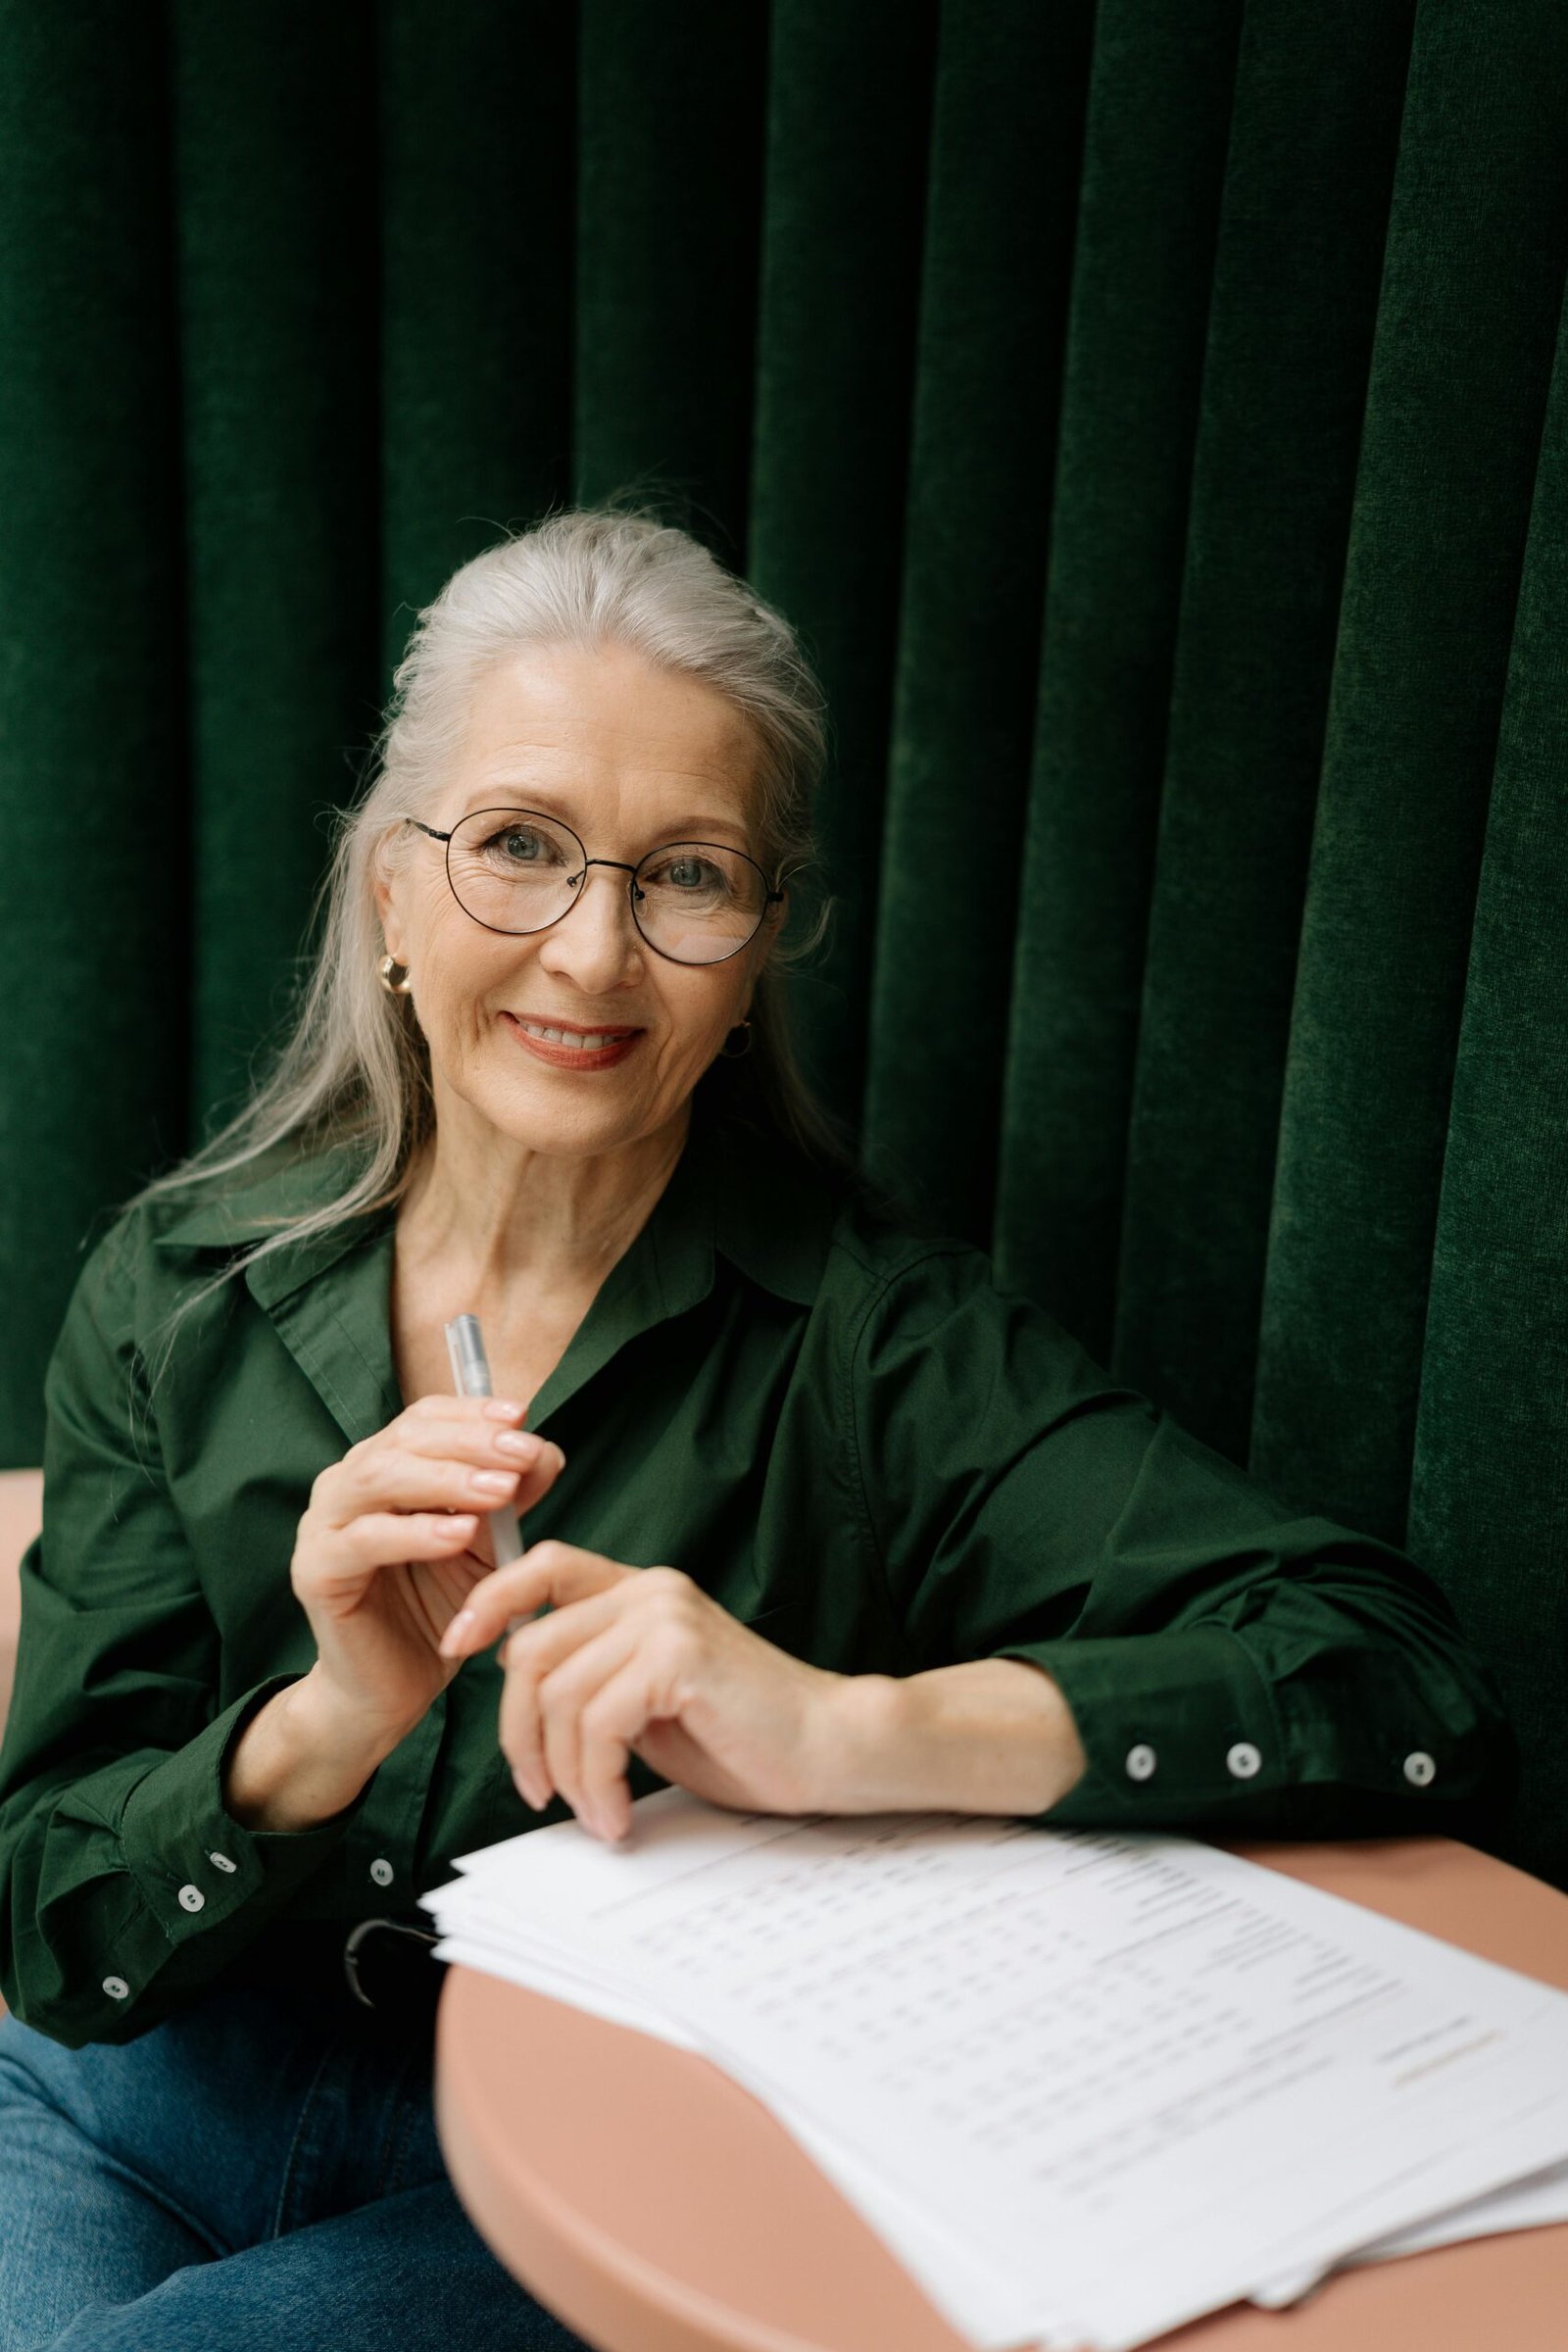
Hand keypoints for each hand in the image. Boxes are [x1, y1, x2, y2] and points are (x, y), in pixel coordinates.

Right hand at [290, 1396, 566, 1748]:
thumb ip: (509, 1496)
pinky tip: (458, 1536)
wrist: (390, 1690)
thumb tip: (545, 1451)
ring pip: (379, 1478)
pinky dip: (415, 1532)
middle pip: (404, 1440)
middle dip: (470, 1442)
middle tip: (522, 1454)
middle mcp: (346, 1485)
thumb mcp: (486, 1545)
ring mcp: (323, 1525)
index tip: (521, 1417)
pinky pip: (364, 1541)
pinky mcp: (315, 1571)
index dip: (471, 1412)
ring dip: (446, 1479)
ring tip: (499, 1491)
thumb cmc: (436, 1608)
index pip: (422, 1418)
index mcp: (382, 1467)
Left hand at [439, 1542, 850, 1839]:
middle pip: (531, 1650)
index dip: (490, 1600)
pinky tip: (619, 1815)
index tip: (457, 1646)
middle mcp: (650, 1590)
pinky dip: (596, 1783)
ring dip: (563, 1773)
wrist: (832, 1748)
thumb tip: (520, 1693)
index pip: (544, 1566)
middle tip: (539, 1792)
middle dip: (519, 1733)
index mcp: (641, 1591)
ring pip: (558, 1695)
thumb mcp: (652, 1701)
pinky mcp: (679, 1656)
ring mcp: (665, 1618)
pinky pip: (596, 1723)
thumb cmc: (747, 1735)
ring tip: (596, 1814)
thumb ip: (595, 1680)